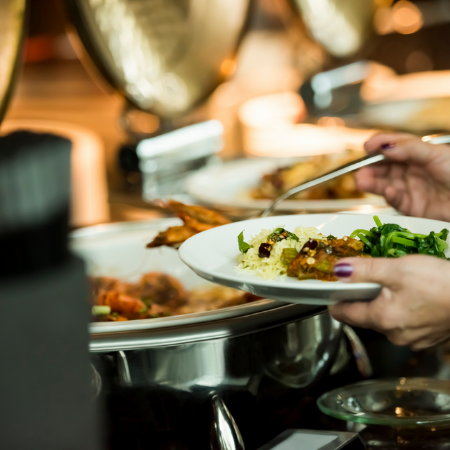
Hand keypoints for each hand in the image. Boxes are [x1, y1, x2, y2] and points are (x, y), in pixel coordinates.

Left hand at [328, 255, 449, 350]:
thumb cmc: (439, 282)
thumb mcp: (396, 268)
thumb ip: (363, 270)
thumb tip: (337, 270)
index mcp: (381, 318)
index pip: (344, 314)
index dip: (335, 300)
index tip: (332, 289)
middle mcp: (394, 335)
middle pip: (364, 317)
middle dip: (362, 299)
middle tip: (365, 279)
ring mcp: (412, 339)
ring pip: (385, 320)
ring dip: (383, 304)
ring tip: (391, 285)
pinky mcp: (428, 338)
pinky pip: (405, 324)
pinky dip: (402, 311)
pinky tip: (412, 297)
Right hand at [357, 133, 449, 220]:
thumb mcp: (437, 154)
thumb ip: (410, 149)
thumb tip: (385, 146)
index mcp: (419, 153)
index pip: (394, 146)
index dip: (379, 145)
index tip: (367, 146)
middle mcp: (412, 170)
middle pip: (384, 166)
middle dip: (370, 167)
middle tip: (360, 170)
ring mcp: (410, 188)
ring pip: (384, 183)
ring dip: (372, 182)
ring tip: (362, 182)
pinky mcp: (411, 207)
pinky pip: (395, 200)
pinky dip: (389, 196)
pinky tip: (389, 192)